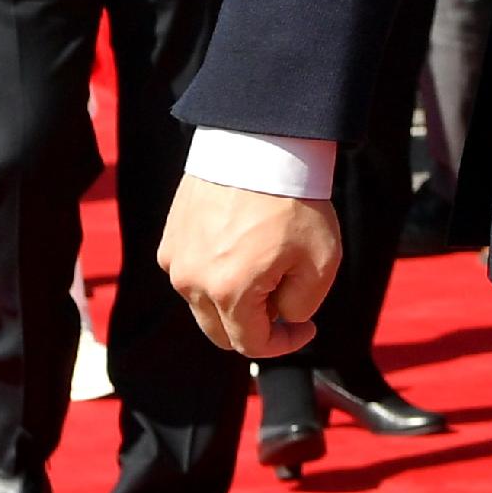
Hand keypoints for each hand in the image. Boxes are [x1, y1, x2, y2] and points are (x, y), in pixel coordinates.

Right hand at [159, 177, 340, 360]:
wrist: (259, 147)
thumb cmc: (294, 202)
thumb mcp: (321, 260)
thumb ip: (302, 303)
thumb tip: (284, 318)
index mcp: (228, 293)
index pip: (250, 345)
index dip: (284, 344)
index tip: (306, 327)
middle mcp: (191, 282)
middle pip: (221, 332)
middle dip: (256, 328)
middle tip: (287, 303)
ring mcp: (175, 260)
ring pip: (204, 304)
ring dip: (234, 301)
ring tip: (267, 267)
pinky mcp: (170, 239)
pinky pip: (192, 274)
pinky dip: (216, 275)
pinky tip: (243, 248)